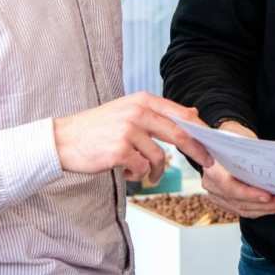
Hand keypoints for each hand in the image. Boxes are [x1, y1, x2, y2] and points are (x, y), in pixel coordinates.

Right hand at [53, 91, 213, 181]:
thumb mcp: (127, 110)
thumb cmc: (97, 128)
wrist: (62, 140)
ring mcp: (128, 130)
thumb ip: (157, 112)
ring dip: (157, 170)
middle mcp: (137, 112)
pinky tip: (128, 172)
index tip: (212, 141)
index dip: (199, 129)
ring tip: (147, 175)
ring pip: (159, 156)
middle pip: (178, 133)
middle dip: (196, 150)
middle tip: (208, 161)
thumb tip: (192, 113)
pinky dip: (139, 174)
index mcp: (142, 100)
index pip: (181, 113)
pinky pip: (142, 167)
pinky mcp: (119, 150)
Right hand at [200, 121, 274, 219]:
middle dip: (265, 204)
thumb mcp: (241, 137)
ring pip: (244, 209)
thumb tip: (272, 163)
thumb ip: (252, 151)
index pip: (230, 187)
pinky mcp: (226, 202)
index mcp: (212, 169)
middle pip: (239, 201)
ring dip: (267, 208)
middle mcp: (212, 186)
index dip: (249, 194)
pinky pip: (245, 210)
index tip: (267, 196)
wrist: (223, 141)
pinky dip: (262, 209)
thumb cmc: (232, 137)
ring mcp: (218, 196)